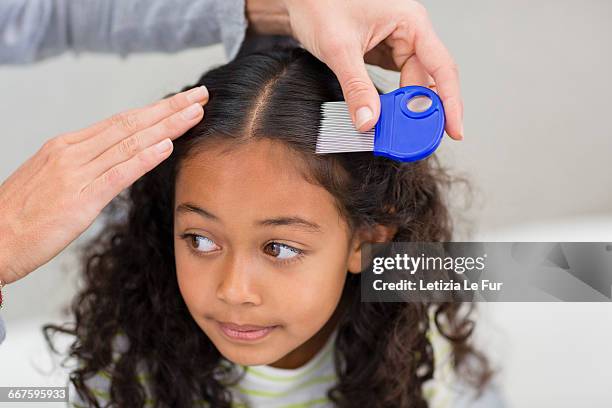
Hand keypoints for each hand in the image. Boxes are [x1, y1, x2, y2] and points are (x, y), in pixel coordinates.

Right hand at [0, 87, 207, 283]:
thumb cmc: (21, 215)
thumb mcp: (53, 180)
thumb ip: (84, 166)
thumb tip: (115, 160)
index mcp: (66, 145)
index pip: (121, 120)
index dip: (155, 110)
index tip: (181, 102)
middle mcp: (73, 152)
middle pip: (130, 123)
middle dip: (169, 109)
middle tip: (200, 96)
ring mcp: (76, 173)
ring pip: (129, 142)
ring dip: (167, 127)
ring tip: (195, 115)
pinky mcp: (80, 199)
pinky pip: (118, 173)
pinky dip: (144, 158)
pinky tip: (167, 147)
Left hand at [247, 0, 462, 138]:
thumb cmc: (320, 4)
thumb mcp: (339, 49)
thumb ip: (355, 87)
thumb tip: (369, 122)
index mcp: (410, 23)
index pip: (441, 67)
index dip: (450, 102)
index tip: (454, 130)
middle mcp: (410, 32)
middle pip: (428, 80)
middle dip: (422, 111)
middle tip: (417, 140)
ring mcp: (398, 43)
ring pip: (412, 83)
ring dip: (406, 108)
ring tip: (399, 132)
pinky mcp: (384, 53)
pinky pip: (397, 82)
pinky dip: (393, 102)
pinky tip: (388, 117)